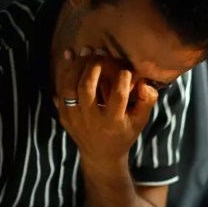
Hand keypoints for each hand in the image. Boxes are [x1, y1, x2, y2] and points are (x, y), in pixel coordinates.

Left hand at [54, 46, 158, 165]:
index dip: (122, 77)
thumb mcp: (140, 121)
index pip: (118, 96)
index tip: (125, 68)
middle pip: (86, 89)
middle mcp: (91, 122)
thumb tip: (143, 82)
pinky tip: (69, 55)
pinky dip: (63, 72)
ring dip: (76, 66)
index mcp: (113, 123)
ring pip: (69, 89)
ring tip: (86, 50)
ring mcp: (74, 120)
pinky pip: (60, 91)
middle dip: (92, 67)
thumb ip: (146, 100)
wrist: (100, 156)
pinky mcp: (64, 116)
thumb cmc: (124, 133)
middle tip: (99, 51)